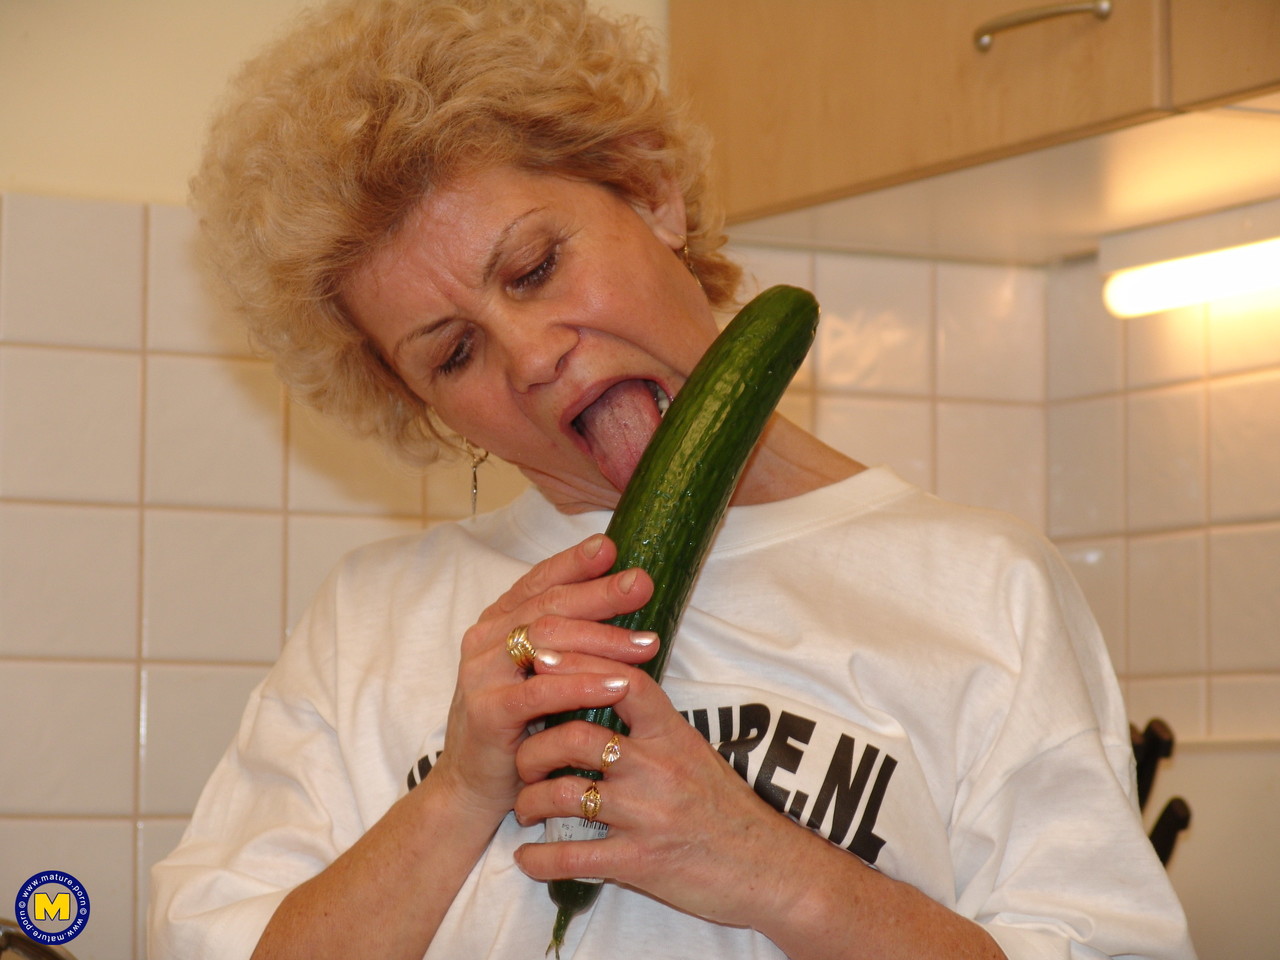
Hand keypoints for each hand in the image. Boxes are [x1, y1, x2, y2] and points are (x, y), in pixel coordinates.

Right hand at [429, 534, 657, 821]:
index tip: (612, 548)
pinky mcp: (488, 712)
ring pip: (546, 641)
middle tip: (643, 584)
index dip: (574, 562)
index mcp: (497, 624)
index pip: (538, 582)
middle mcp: (485, 641)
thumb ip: (569, 641)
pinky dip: (583, 686)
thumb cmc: (520, 728)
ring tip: (646, 643)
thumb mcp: (543, 675)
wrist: (473, 788)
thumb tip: (625, 601)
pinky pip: (541, 692)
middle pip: (548, 605)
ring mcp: (482, 674)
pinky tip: (618, 684)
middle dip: (599, 593)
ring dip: (602, 639)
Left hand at [511, 664, 807, 929]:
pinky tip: (527, 857)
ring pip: (563, 795)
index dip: (578, 666)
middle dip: (534, 749)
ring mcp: (646, 815)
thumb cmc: (726, 806)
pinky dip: (539, 858)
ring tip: (525, 807)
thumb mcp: (694, 751)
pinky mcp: (639, 861)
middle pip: (574, 738)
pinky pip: (572, 856)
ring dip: (530, 802)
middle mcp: (656, 769)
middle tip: (523, 761)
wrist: (768, 867)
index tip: (540, 661)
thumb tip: (601, 691)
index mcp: (671, 734)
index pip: (623, 683)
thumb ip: (651, 726)